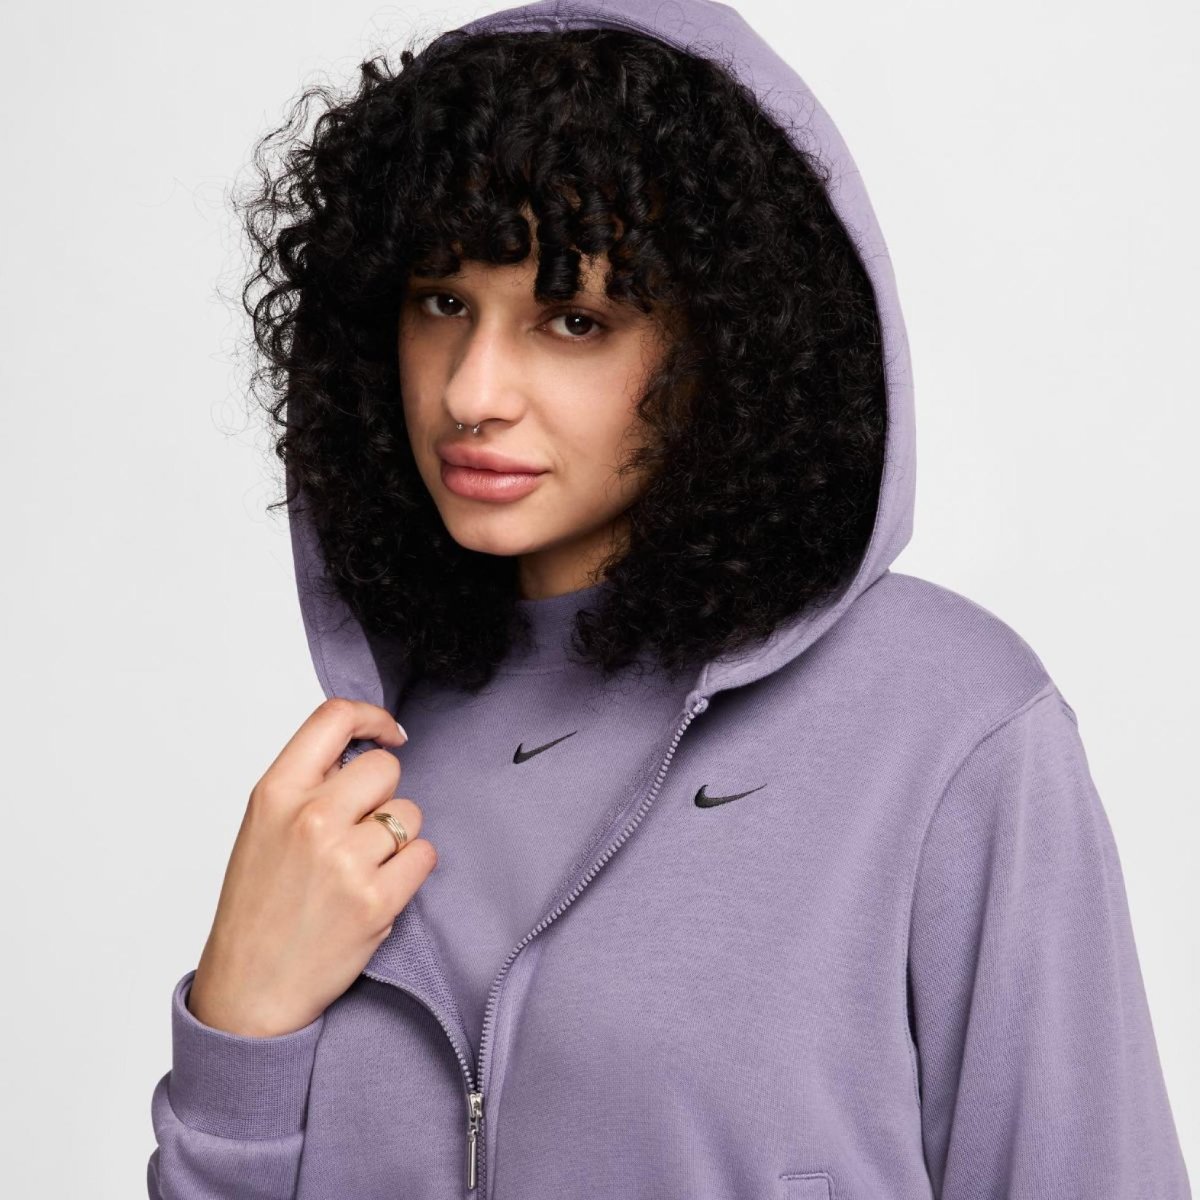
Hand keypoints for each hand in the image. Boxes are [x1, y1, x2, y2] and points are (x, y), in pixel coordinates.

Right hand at [187, 698, 435, 1036]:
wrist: (250, 990)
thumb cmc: (257, 907)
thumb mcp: (263, 827)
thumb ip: (309, 783)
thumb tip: (366, 748)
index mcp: (276, 793)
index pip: (335, 718)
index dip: (372, 718)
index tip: (389, 734)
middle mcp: (311, 818)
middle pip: (386, 768)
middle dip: (383, 796)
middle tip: (359, 831)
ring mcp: (345, 860)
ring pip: (410, 814)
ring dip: (398, 837)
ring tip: (362, 868)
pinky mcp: (376, 900)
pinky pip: (424, 855)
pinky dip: (411, 871)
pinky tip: (379, 889)